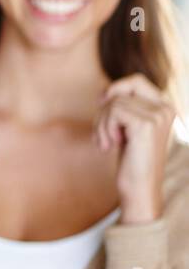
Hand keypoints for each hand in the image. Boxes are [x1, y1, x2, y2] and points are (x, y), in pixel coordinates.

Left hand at [94, 74, 175, 222]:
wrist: (139, 188)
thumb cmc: (131, 159)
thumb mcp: (127, 128)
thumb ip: (123, 107)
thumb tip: (104, 91)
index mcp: (164, 107)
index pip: (136, 80)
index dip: (114, 89)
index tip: (101, 105)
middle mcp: (166, 108)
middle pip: (122, 89)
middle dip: (104, 110)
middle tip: (103, 133)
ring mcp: (158, 115)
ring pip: (114, 102)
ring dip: (102, 124)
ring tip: (107, 143)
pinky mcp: (147, 124)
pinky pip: (113, 112)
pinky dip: (105, 129)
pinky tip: (110, 146)